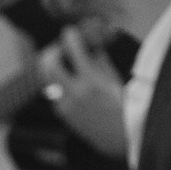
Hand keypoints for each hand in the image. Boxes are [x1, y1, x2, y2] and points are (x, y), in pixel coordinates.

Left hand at [46, 27, 130, 161]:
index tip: (70, 32)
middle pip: (48, 65)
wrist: (119, 137)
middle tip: (57, 49)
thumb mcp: (114, 79)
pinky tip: (68, 82)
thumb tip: (90, 44)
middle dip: (51, 52)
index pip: (73, 50)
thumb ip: (99, 60)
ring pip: (47, 79)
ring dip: (52, 68)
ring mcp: (66, 105)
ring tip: (61, 64)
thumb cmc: (123, 107)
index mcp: (91, 81)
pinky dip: (58, 84)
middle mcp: (75, 93)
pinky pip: (54, 93)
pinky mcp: (63, 114)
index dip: (70, 37)